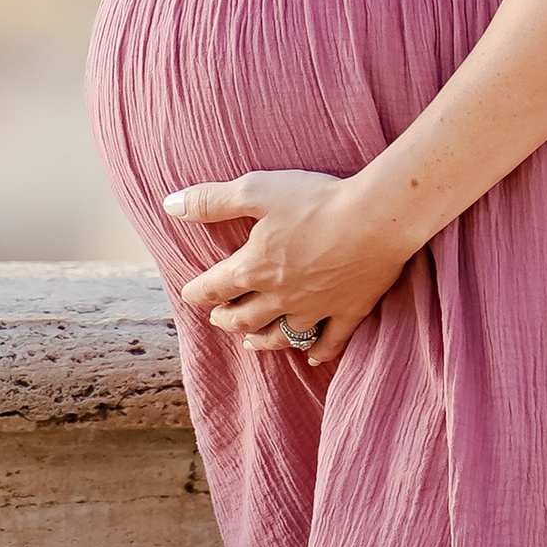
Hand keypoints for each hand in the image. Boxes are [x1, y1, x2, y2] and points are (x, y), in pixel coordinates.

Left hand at [166, 169, 415, 366]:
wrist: (376, 218)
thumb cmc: (315, 201)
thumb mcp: (257, 190)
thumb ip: (212, 200)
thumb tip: (170, 205)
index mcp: (254, 267)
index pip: (215, 287)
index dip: (198, 292)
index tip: (189, 295)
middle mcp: (280, 295)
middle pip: (245, 316)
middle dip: (227, 319)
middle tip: (218, 319)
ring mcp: (315, 308)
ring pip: (282, 334)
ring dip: (262, 339)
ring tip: (250, 341)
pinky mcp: (348, 311)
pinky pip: (330, 341)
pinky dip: (318, 351)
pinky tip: (310, 356)